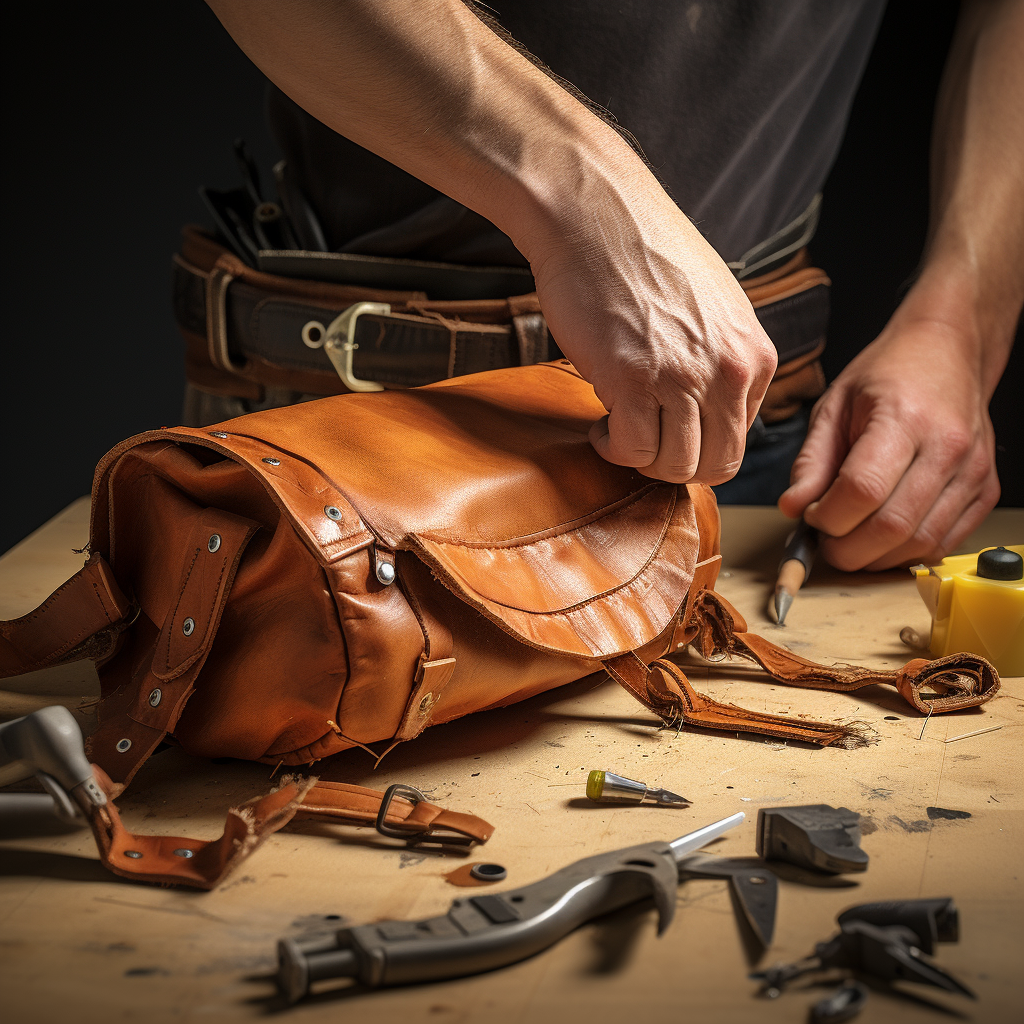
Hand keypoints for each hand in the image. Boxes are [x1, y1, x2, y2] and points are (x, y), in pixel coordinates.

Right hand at [529, 191, 777, 483]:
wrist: (597, 217)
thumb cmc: (646, 257)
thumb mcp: (716, 308)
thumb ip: (724, 360)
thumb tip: (711, 412)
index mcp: (755, 356)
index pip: (739, 441)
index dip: (698, 447)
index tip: (667, 431)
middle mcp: (728, 371)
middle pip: (714, 465)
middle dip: (674, 466)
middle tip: (643, 443)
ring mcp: (683, 377)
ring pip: (674, 466)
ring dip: (641, 458)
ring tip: (620, 429)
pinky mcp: (634, 380)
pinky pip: (632, 450)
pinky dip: (613, 448)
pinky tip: (601, 423)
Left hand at [778, 316, 999, 570]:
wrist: (946, 353)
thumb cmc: (888, 375)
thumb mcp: (833, 407)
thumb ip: (811, 461)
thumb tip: (793, 508)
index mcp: (903, 418)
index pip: (862, 490)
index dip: (827, 517)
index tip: (810, 516)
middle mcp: (946, 447)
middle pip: (892, 526)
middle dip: (847, 548)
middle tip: (825, 540)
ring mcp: (972, 471)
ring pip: (920, 543)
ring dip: (875, 557)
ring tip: (850, 538)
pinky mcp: (985, 490)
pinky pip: (944, 543)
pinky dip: (905, 553)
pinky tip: (882, 538)